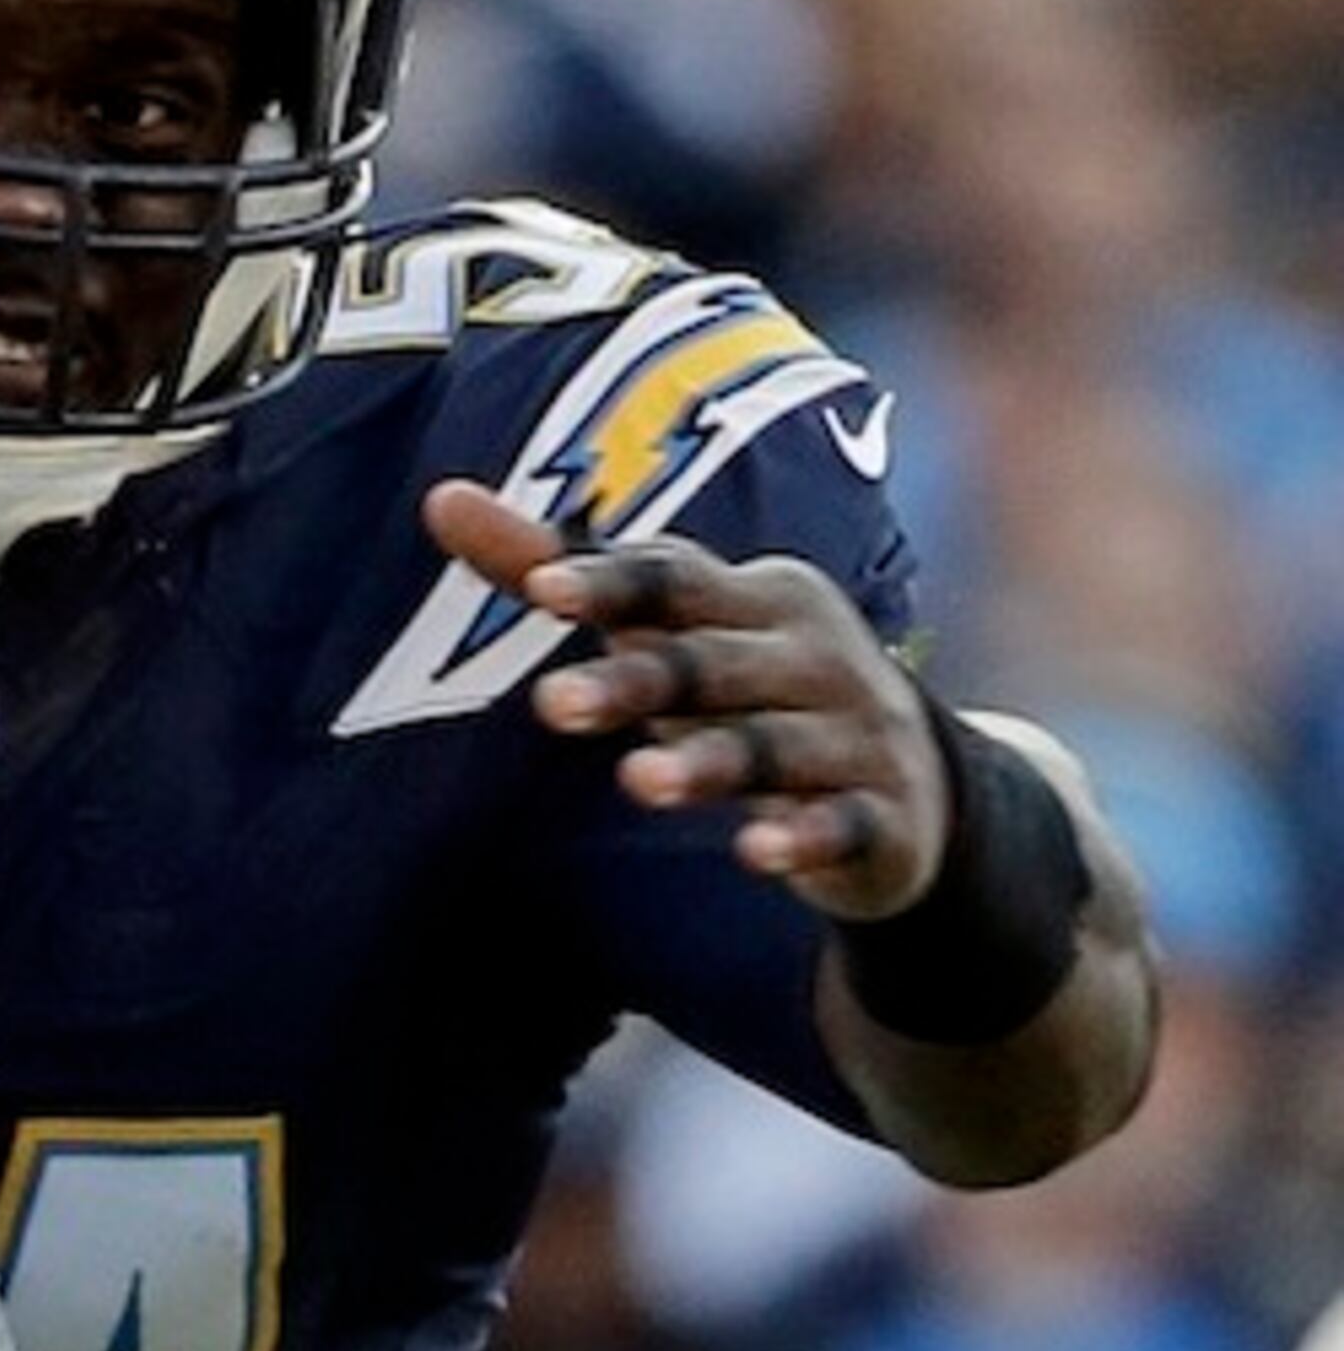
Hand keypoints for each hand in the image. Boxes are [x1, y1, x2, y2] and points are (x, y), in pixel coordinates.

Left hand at [424, 479, 945, 920]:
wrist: (913, 784)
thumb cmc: (746, 684)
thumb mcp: (666, 627)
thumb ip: (553, 567)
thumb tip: (438, 496)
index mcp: (754, 598)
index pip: (674, 579)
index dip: (610, 583)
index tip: (539, 587)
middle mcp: (809, 656)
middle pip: (711, 666)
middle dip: (637, 681)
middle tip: (549, 708)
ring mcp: (853, 736)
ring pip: (770, 749)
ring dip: (708, 763)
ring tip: (636, 782)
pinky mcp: (879, 817)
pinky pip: (841, 825)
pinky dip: (803, 838)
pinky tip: (756, 854)